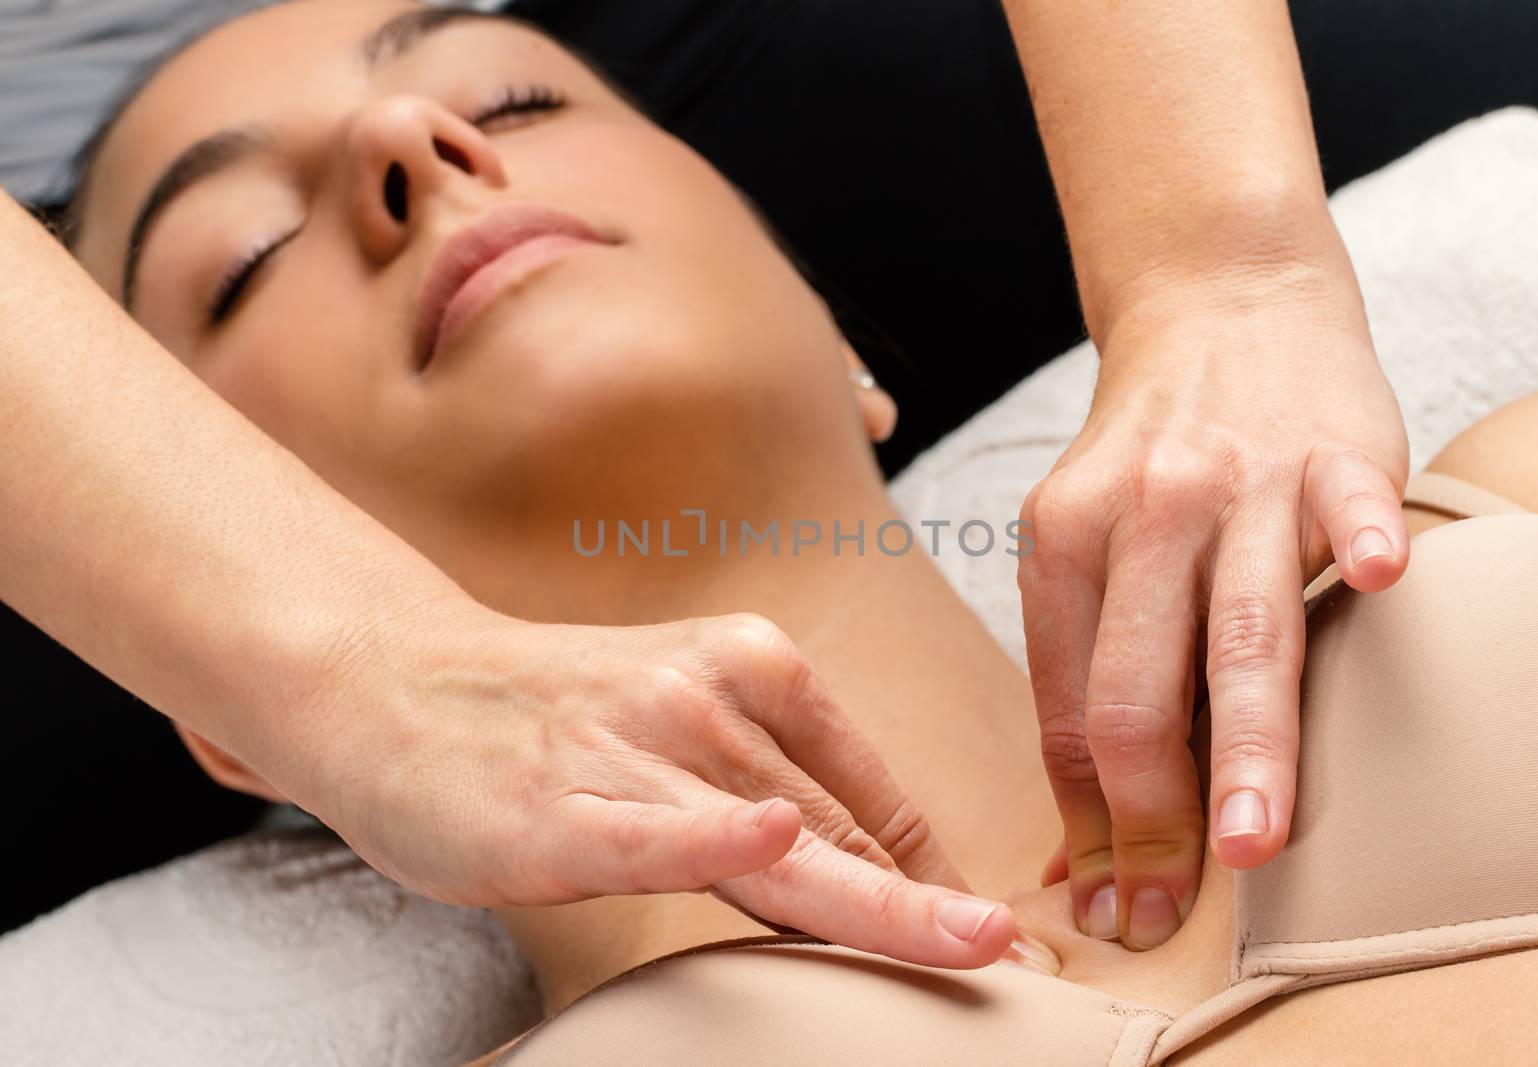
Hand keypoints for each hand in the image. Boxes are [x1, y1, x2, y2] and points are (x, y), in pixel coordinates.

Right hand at [275, 602, 1014, 968]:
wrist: (398, 684)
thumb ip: (767, 781)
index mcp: (753, 665)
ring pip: (777, 841)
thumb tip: (861, 863)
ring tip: (965, 945)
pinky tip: (771, 845)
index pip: (867, 791)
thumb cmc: (553, 716)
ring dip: (878, 902)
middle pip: (840, 826)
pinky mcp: (561, 803)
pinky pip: (652, 831)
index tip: (985, 934)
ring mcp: (635, 747)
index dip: (930, 872)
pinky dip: (712, 838)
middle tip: (1010, 956)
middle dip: (928, 903)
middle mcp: (708, 696)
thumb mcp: (680, 720)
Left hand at [1017, 263, 1409, 948]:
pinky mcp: (1328, 451)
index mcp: (1060, 545)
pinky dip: (1357, 540)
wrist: (1214, 303)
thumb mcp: (1078, 543)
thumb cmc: (1146, 455)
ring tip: (1252, 841)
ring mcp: (1236, 482)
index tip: (1111, 905)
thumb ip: (1081, 676)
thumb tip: (1070, 846)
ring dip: (1246, 744)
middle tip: (1167, 907)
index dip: (1090, 820)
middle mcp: (1138, 515)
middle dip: (1151, 812)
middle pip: (1138, 686)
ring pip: (1238, 630)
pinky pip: (1344, 501)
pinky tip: (1371, 585)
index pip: (1069, 711)